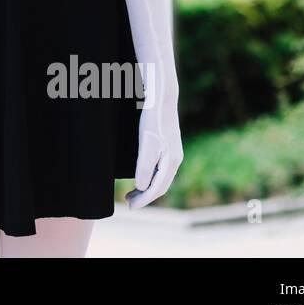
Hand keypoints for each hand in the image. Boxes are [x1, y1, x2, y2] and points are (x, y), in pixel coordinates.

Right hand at [87, 0, 183, 209]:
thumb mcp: (83, 16)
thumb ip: (72, 36)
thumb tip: (40, 42)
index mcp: (142, 63)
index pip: (148, 121)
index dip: (142, 153)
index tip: (129, 181)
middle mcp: (159, 72)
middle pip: (165, 139)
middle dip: (154, 174)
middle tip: (139, 199)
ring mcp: (161, 69)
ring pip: (166, 138)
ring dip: (158, 173)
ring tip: (143, 198)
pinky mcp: (158, 63)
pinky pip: (159, 121)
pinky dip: (156, 154)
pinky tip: (149, 176)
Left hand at [126, 88, 182, 208]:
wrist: (161, 98)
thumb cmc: (153, 121)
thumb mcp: (147, 144)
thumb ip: (145, 166)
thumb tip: (142, 187)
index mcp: (171, 162)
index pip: (158, 188)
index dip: (144, 200)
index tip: (131, 206)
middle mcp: (174, 159)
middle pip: (160, 185)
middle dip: (145, 196)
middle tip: (129, 201)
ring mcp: (172, 152)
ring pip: (160, 177)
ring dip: (147, 187)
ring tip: (132, 192)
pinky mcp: (167, 145)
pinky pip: (160, 168)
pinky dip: (150, 177)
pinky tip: (142, 175)